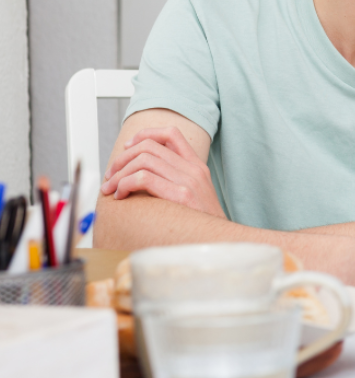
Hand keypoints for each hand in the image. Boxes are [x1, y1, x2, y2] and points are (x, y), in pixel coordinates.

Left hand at [101, 126, 225, 218]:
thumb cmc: (200, 225)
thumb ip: (176, 182)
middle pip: (150, 146)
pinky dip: (125, 184)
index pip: (171, 134)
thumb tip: (144, 177)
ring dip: (119, 173)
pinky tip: (121, 196)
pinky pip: (144, 178)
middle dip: (122, 158)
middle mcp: (194, 170)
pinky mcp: (182, 195)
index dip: (145, 135)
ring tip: (111, 189)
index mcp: (197, 167)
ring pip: (143, 160)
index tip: (128, 147)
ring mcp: (189, 181)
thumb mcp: (195, 197)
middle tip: (110, 175)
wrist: (220, 243)